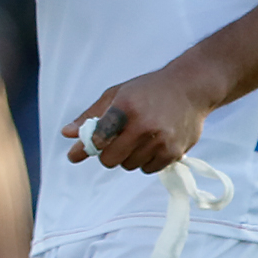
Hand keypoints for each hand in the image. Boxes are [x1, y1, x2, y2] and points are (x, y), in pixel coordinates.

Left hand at [60, 63, 221, 171]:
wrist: (191, 88)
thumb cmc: (149, 90)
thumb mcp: (116, 94)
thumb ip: (91, 116)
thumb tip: (66, 134)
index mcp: (125, 107)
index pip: (98, 138)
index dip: (86, 147)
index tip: (77, 152)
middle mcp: (143, 126)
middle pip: (110, 159)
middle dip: (107, 154)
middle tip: (113, 142)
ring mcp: (161, 140)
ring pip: (129, 166)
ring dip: (127, 157)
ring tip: (137, 139)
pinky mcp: (174, 152)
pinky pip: (148, 169)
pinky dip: (144, 161)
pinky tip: (151, 144)